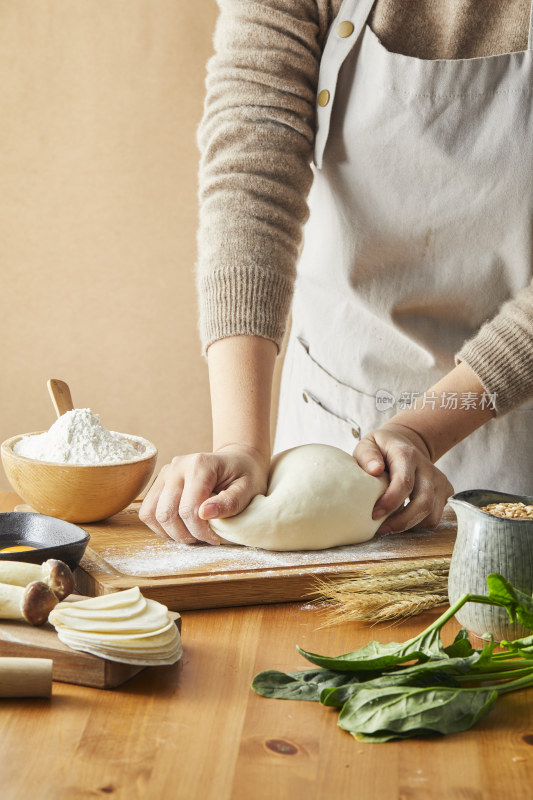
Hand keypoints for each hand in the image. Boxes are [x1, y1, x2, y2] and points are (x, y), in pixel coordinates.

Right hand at [139, 443, 269, 544]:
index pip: (188, 509)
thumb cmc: (245, 475)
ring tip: (192, 534)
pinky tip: (181, 527)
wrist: (237, 459)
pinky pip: (148, 511)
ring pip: (151, 513)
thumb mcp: (248, 489)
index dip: (200, 531)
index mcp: (199, 465)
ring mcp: (165, 473)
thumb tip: (205, 514)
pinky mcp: (160, 482)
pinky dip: (161, 526)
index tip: (216, 538)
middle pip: (166, 513)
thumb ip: (229, 502)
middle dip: (184, 535)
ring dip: (170, 532)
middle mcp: (177, 466)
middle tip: (204, 539)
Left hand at [353, 422, 453, 533]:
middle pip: (424, 503)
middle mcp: (428, 468)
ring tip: (390, 526)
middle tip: (381, 530)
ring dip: (410, 526)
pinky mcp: (445, 492)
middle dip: (402, 522)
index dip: (390, 502)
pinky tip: (402, 519)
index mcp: (408, 455)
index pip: (405, 482)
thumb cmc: (382, 449)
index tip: (374, 514)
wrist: (405, 444)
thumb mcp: (368, 445)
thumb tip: (375, 470)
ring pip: (432, 515)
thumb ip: (367, 456)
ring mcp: (439, 481)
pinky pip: (435, 517)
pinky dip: (418, 524)